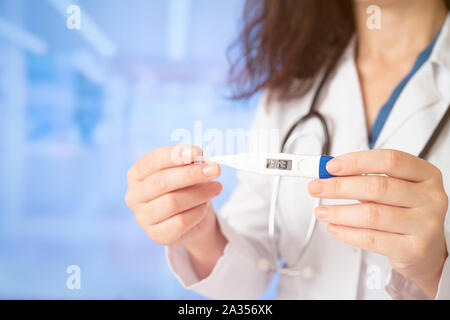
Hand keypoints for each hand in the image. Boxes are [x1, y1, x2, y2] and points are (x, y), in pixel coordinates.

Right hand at [125, 145, 222, 246]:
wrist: (192, 218)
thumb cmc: (186, 188)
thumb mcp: (188, 171)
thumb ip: (191, 164)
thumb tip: (202, 161)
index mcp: (137, 174)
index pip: (152, 161)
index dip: (174, 155)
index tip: (197, 152)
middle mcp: (134, 195)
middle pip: (162, 182)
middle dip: (191, 174)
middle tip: (214, 169)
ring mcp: (143, 217)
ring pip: (172, 202)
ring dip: (200, 193)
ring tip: (216, 187)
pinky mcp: (156, 235)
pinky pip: (180, 222)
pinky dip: (198, 211)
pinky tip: (205, 206)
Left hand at [308, 149, 448, 298]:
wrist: (425, 250)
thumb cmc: (404, 212)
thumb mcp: (392, 188)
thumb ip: (363, 178)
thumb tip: (328, 174)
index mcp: (426, 175)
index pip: (390, 160)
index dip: (357, 161)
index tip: (331, 167)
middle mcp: (430, 198)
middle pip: (378, 187)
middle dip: (340, 187)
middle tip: (317, 187)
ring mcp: (425, 224)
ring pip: (372, 214)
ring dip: (339, 212)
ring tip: (321, 211)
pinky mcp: (414, 249)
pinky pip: (372, 239)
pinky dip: (347, 232)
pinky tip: (334, 227)